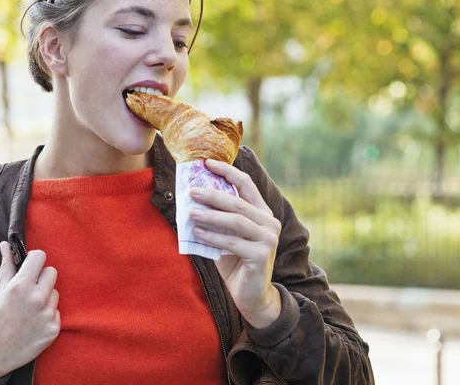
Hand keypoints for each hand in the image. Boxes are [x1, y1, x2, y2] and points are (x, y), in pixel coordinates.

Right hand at [0, 242, 59, 378]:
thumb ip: (7, 266)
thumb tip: (5, 244)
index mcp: (21, 286)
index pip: (40, 257)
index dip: (34, 260)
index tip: (30, 266)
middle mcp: (37, 298)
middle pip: (52, 272)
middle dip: (42, 278)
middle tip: (29, 290)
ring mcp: (47, 314)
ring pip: (55, 293)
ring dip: (45, 298)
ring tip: (29, 310)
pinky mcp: (54, 329)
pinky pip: (57, 312)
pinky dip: (48, 316)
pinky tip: (33, 324)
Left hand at [189, 159, 281, 328]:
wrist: (251, 295)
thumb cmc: (235, 261)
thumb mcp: (226, 235)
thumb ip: (218, 218)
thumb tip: (192, 199)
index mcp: (262, 212)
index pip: (246, 183)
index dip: (227, 171)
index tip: (206, 163)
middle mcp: (269, 222)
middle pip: (238, 201)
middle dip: (212, 194)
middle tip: (191, 191)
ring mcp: (268, 238)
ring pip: (235, 220)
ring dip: (210, 215)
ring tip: (190, 212)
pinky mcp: (261, 255)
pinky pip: (232, 242)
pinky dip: (212, 237)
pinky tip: (197, 233)